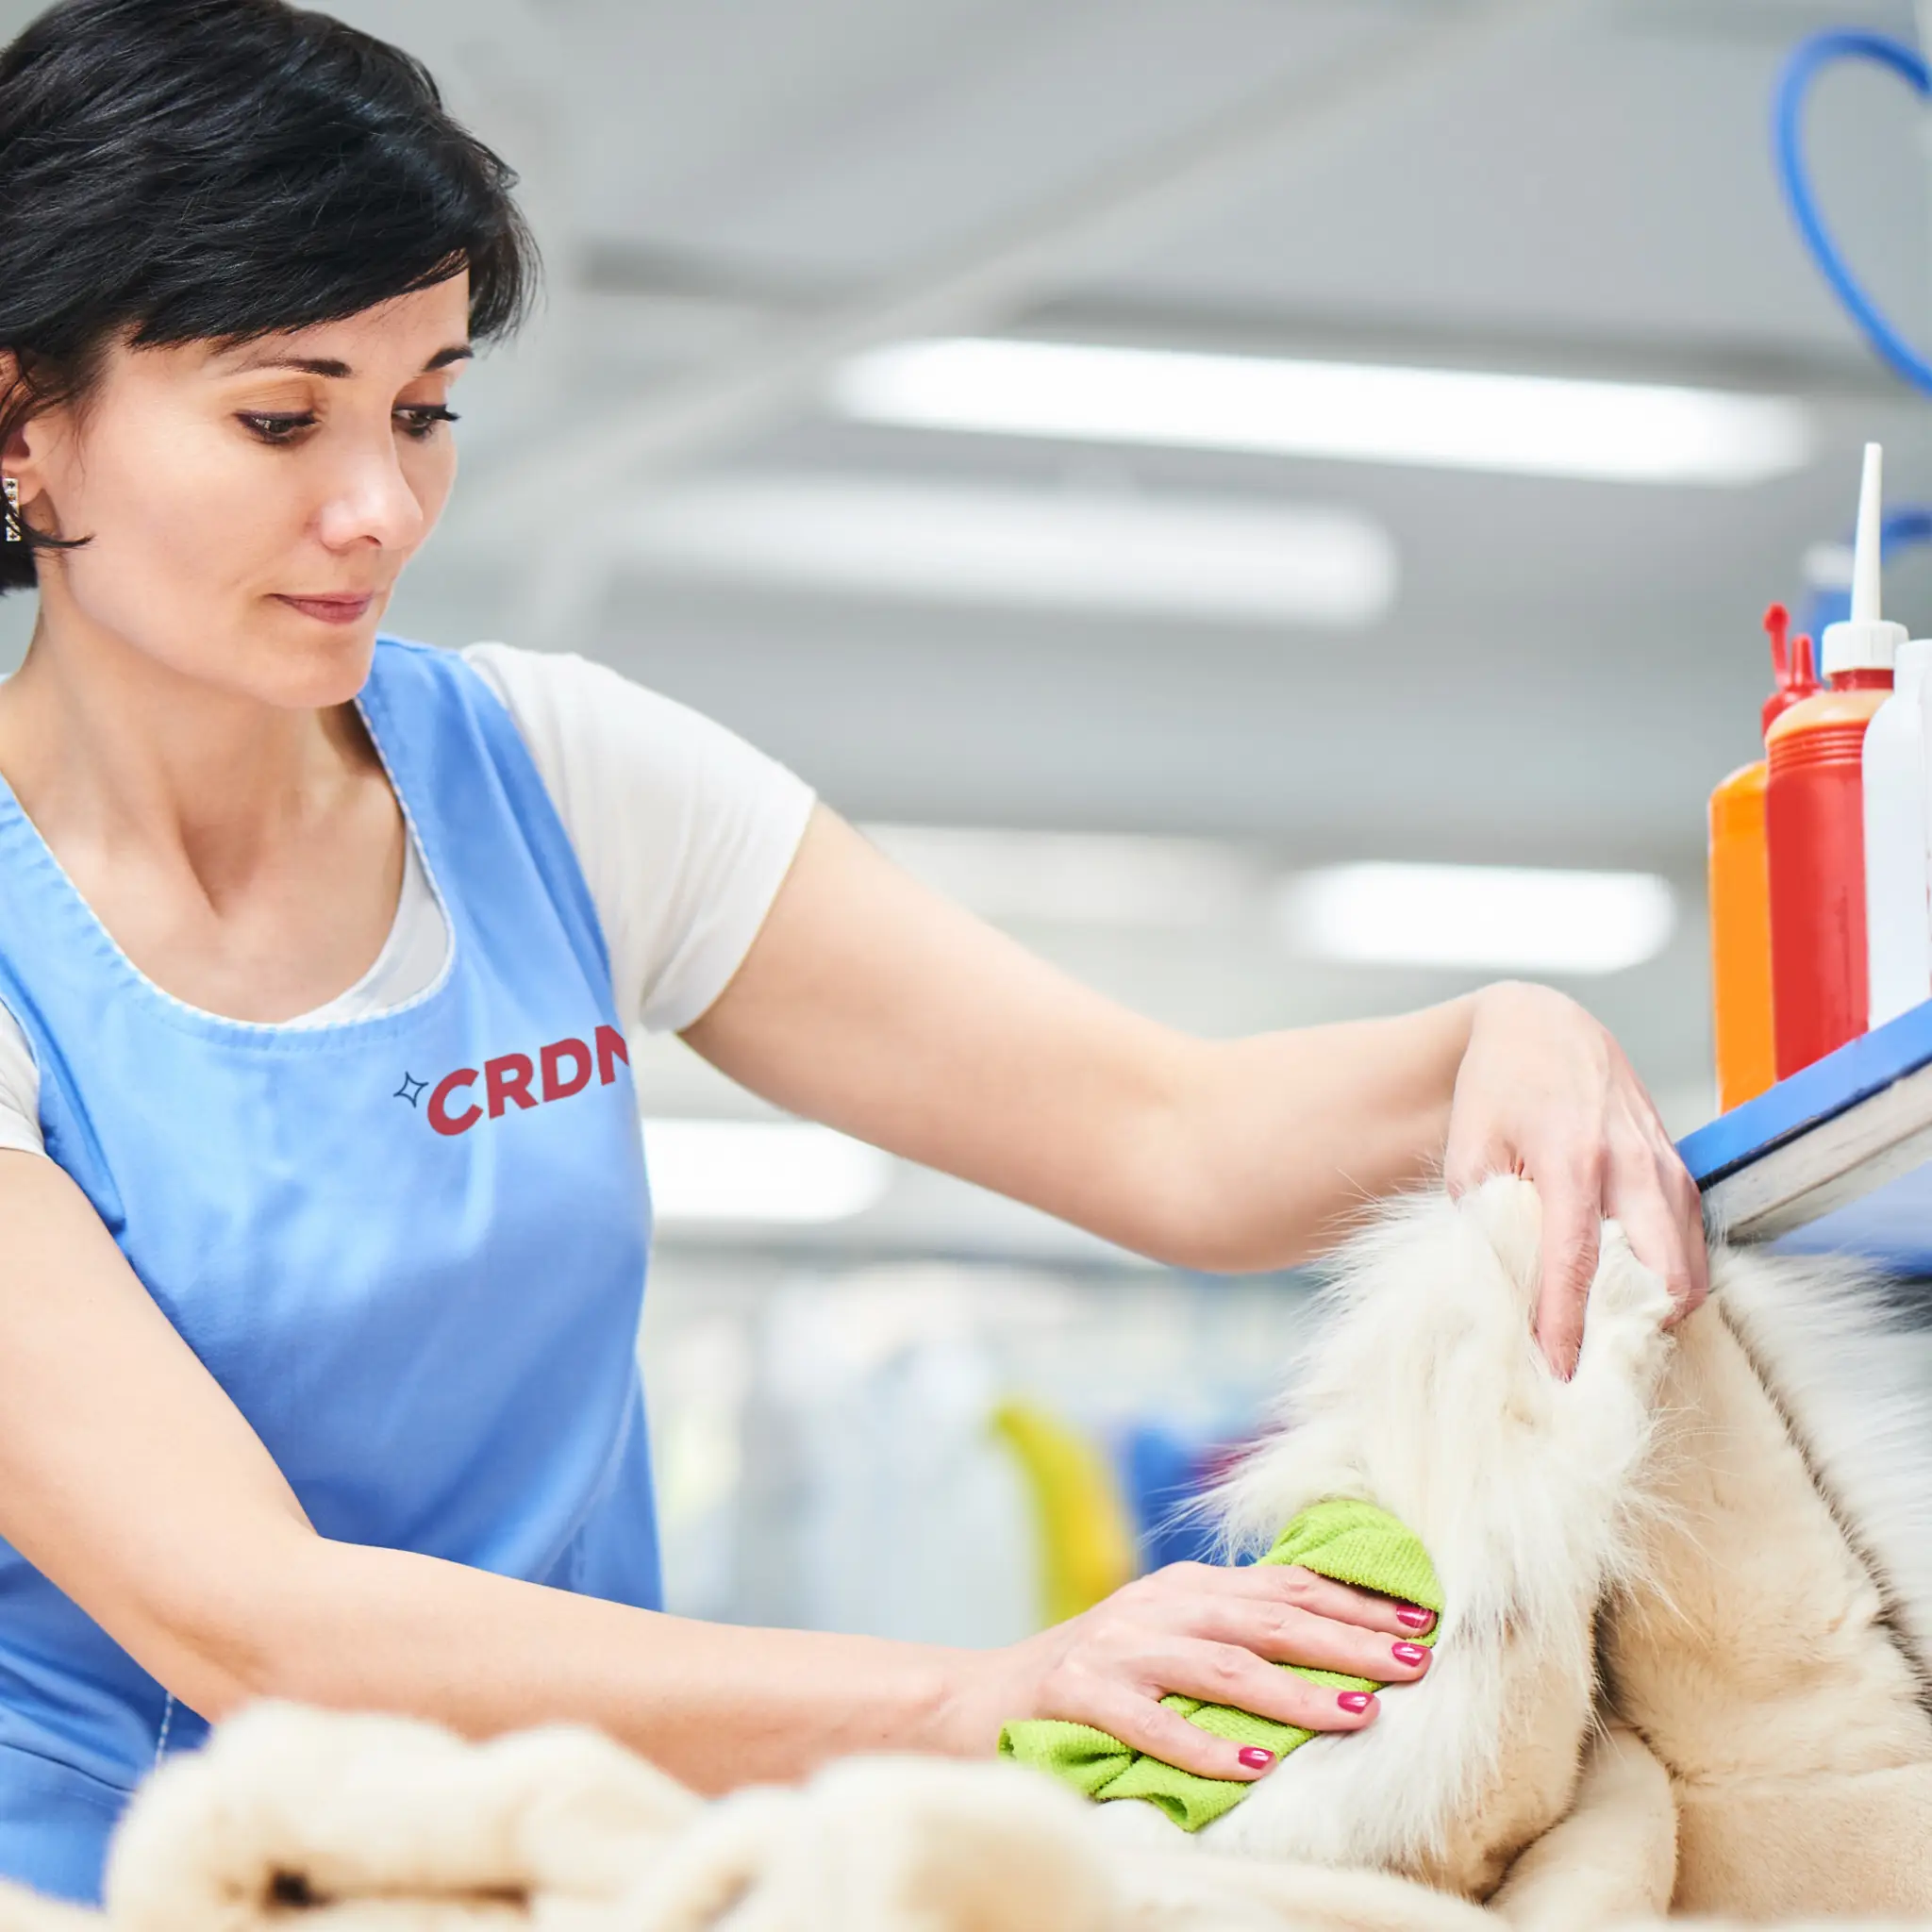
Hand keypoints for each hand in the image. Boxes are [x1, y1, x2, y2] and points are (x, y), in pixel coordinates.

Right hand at [941, 1561, 1434, 1779]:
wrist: (973, 1700)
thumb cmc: (1091, 1681)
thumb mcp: (1166, 1641)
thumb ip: (1232, 1636)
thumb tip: (1334, 1644)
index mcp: (1184, 1588)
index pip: (1285, 1587)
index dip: (1354, 1603)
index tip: (1423, 1622)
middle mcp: (1155, 1607)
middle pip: (1266, 1618)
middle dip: (1346, 1639)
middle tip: (1413, 1662)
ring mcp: (1115, 1649)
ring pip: (1219, 1665)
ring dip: (1294, 1691)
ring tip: (1355, 1714)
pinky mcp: (1077, 1694)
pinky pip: (1150, 1722)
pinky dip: (1204, 1745)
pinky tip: (1254, 1765)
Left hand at [1443, 981, 1705, 1379]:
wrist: (1544, 1026)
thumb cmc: (1497, 1088)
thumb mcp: (1467, 1145)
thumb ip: (1479, 1214)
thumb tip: (1493, 1285)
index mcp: (1571, 1157)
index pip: (1576, 1260)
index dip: (1568, 1324)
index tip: (1559, 1374)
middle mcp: (1630, 1163)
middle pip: (1659, 1273)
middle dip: (1635, 1331)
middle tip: (1598, 1369)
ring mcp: (1664, 1165)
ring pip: (1689, 1265)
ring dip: (1660, 1311)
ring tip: (1616, 1342)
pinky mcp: (1679, 1168)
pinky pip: (1693, 1242)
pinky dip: (1673, 1279)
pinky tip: (1636, 1299)